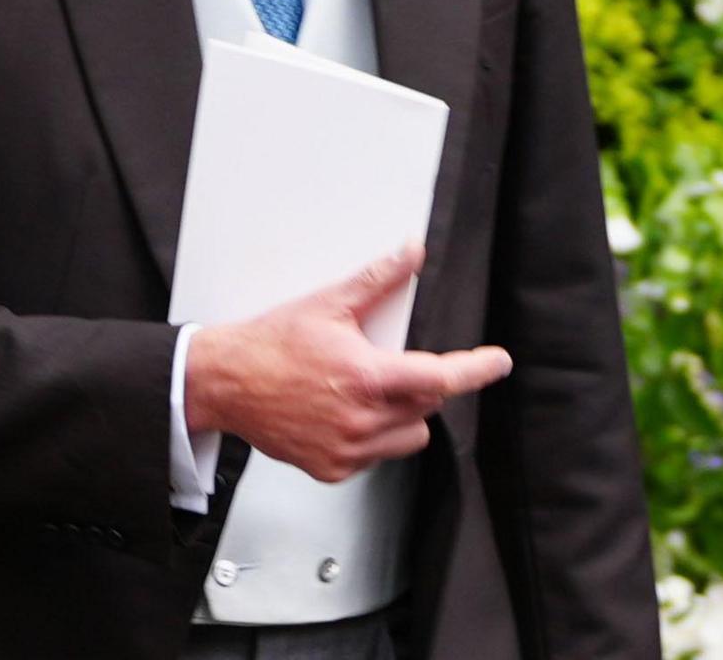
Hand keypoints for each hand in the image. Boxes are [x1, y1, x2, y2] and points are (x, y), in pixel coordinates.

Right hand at [184, 243, 512, 483]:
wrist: (224, 384)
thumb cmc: (270, 345)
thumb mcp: (328, 304)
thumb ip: (378, 280)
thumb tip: (411, 253)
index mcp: (366, 377)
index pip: (441, 378)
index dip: (476, 370)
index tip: (497, 362)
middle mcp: (361, 420)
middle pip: (428, 405)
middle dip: (422, 383)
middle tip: (387, 363)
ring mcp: (347, 450)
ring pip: (410, 437)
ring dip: (403, 413)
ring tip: (365, 391)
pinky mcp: (332, 469)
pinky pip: (378, 456)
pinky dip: (373, 436)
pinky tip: (343, 413)